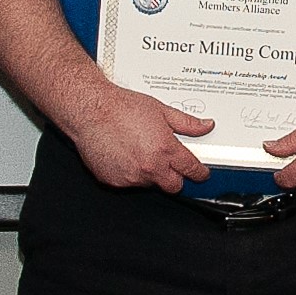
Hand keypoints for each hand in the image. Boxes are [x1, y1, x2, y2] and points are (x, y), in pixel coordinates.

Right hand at [64, 79, 217, 193]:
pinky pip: (128, 183)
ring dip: (150, 173)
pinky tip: (124, 155)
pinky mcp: (114, 181)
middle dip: (176, 178)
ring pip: (149, 184)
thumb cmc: (121, 108)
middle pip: (174, 186)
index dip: (199, 172)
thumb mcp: (161, 111)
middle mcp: (150, 167)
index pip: (191, 169)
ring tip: (139, 151)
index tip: (200, 173)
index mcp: (165, 150)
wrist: (91, 110)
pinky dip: (129, 173)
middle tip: (171, 164)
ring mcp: (131, 177)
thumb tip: (205, 126)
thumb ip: (187, 123)